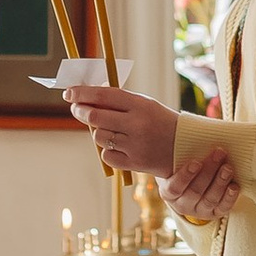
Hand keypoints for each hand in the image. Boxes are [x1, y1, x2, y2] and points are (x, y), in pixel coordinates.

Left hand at [63, 83, 178, 177]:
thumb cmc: (159, 121)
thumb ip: (118, 101)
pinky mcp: (134, 163)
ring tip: (107, 129)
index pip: (103, 96)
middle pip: (95, 117)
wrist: (186, 147)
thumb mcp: (144, 104)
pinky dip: (107, 150)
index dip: (82, 93)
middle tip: (76, 108)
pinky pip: (106, 155)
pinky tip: (117, 145)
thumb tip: (85, 98)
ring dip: (96, 132)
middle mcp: (137, 125)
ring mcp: (135, 145)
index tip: (69, 92)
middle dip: (80, 111)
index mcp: (140, 105)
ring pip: (98, 137)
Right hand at [166, 149, 239, 224]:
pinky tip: (234, 186)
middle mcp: (182, 204)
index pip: (175, 187)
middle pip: (195, 191)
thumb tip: (195, 130)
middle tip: (219, 153)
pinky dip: (229, 198)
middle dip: (209, 171)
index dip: (185, 176)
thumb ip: (182, 149)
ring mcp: (198, 211)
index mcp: (169, 192)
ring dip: (220, 182)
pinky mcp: (213, 214)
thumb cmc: (185, 164)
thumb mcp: (178, 159)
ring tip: (228, 167)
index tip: (196, 162)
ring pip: (210, 199)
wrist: (194, 183)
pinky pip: (222, 209)